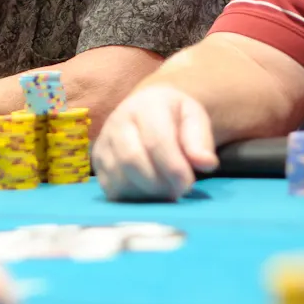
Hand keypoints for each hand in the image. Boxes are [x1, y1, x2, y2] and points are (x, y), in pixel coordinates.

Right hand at [93, 87, 218, 199]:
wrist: (148, 109)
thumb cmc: (175, 117)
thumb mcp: (194, 118)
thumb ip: (201, 140)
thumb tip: (206, 163)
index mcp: (145, 105)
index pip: (155, 140)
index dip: (174, 168)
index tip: (189, 184)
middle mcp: (118, 121)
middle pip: (132, 160)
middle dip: (159, 184)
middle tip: (177, 191)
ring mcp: (104, 142)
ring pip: (120, 178)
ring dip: (147, 194)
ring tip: (165, 190)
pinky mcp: (98, 163)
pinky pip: (112, 190)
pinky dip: (134, 198)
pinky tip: (149, 192)